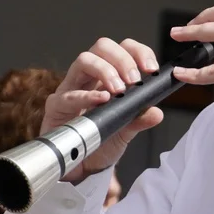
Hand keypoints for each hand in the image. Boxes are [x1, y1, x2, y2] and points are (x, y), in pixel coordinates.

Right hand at [44, 37, 164, 182]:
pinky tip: (102, 101)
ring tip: (119, 89)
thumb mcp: (126, 130)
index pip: (123, 49)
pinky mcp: (56, 106)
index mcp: (108, 75)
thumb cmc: (101, 141)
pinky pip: (69, 94)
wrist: (82, 167)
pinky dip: (87, 96)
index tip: (151, 69)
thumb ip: (140, 119)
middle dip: (122, 59)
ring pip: (84, 59)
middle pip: (102, 46)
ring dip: (105, 70)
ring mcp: (71, 88)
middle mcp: (89, 77)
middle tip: (135, 80)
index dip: (139, 52)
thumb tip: (157, 112)